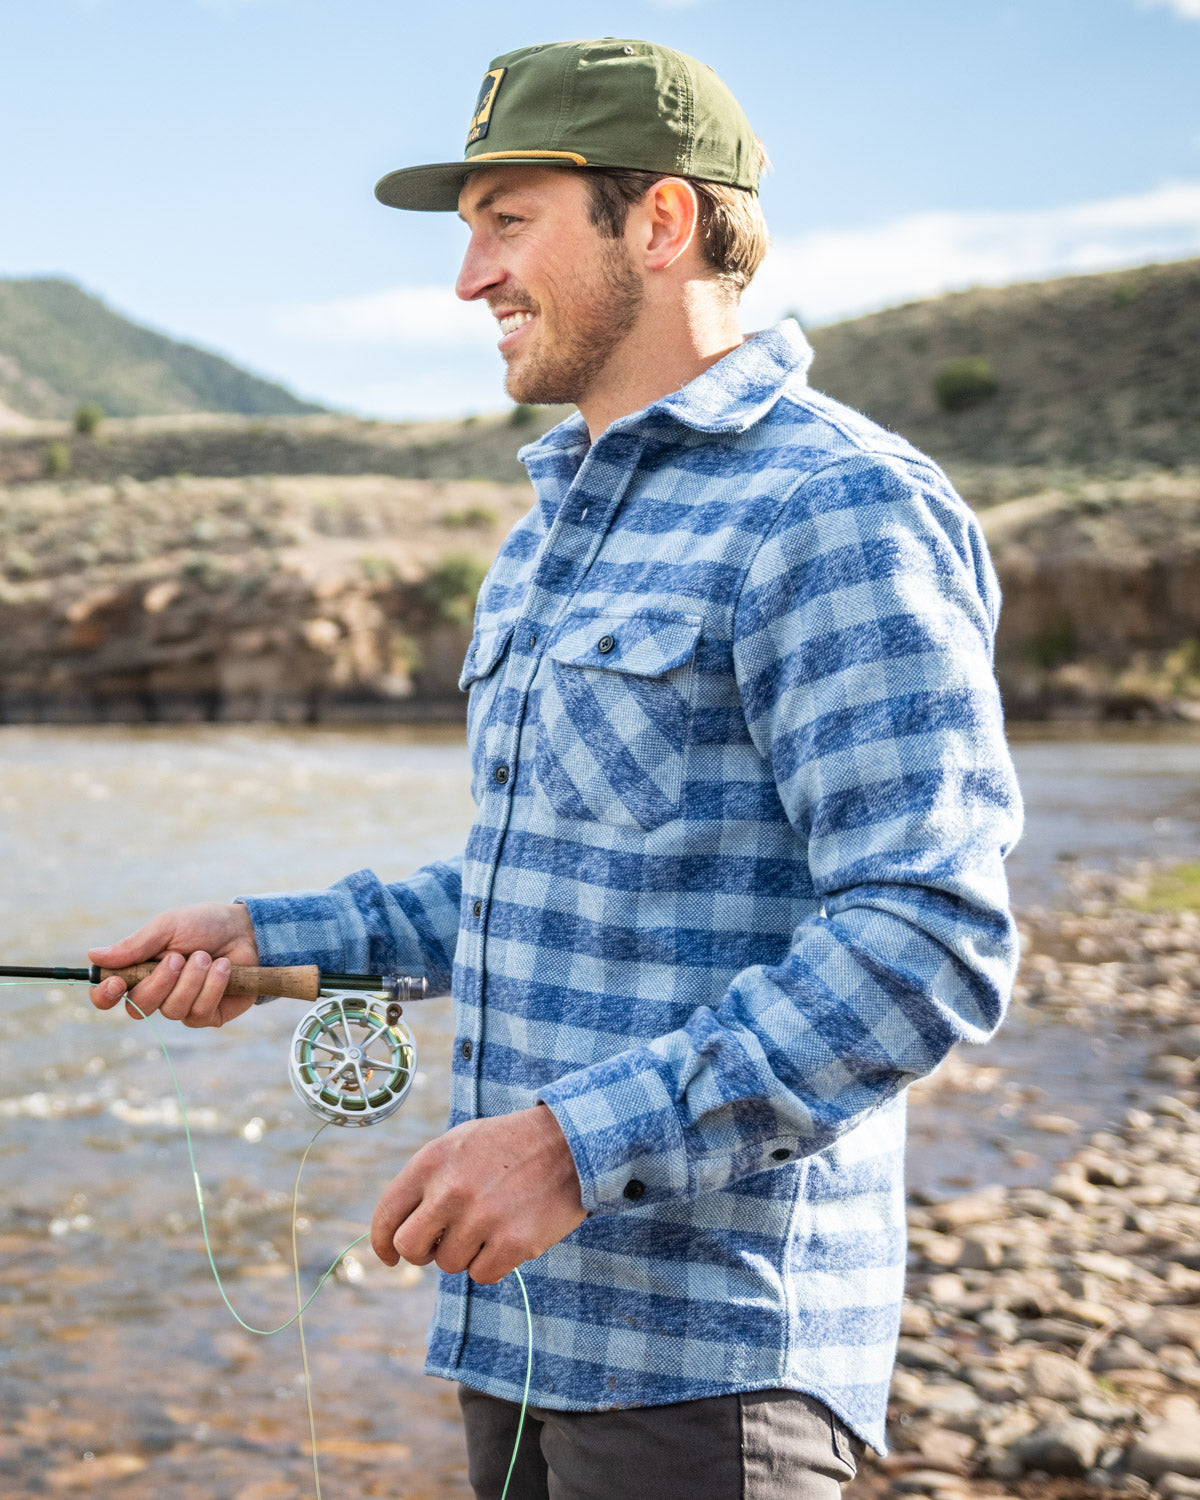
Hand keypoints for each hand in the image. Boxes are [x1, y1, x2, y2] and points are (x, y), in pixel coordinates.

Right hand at [87, 902, 260, 1028]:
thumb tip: (93, 955)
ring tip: (206, 957)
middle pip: (138, 1008)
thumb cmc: (204, 925)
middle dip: (160, 982)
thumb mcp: (168, 927)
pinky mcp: (208, 1015)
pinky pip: (199, 1011)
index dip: (104, 995)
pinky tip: (224, 968)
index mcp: (139, 971)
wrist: (247, 931)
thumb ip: (134, 945)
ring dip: (192, 979)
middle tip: (179, 957)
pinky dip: (213, 985)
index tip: (116, 983)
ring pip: (172, 1009)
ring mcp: (182, 1006)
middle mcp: (157, 993)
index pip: (108, 995)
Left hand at [371, 1104, 586, 1284]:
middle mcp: (451, 1190)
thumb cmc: (508, 1146)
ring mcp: (482, 1218)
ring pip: (449, 1264)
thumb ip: (426, 1182)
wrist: (570, 1142)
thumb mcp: (458, 1144)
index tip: (390, 1256)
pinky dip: (493, 1263)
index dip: (383, 1243)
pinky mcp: (513, 1242)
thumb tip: (398, 1234)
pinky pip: (481, 1275)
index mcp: (431, 1162)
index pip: (386, 1216)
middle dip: (423, 1252)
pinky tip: (509, 1235)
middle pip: (410, 1248)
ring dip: (466, 1252)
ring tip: (491, 1222)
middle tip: (443, 1241)